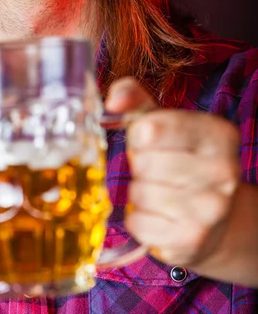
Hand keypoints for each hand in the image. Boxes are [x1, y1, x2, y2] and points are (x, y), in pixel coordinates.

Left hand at [104, 78, 240, 268]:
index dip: (139, 135)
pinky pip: (139, 223)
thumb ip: (133, 98)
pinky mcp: (192, 239)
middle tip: (156, 169)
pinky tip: (158, 214)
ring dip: (138, 192)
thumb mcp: (161, 120)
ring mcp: (211, 208)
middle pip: (144, 162)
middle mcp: (223, 170)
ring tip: (158, 190)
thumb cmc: (178, 158)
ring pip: (140, 193)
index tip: (151, 139)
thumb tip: (113, 101)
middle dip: (140, 165)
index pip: (150, 128)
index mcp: (218, 133)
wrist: (211, 217)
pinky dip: (139, 219)